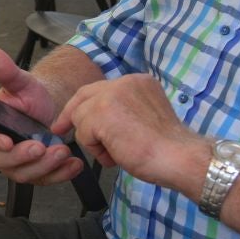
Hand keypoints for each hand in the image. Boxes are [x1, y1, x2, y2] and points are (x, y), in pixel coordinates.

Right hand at [0, 50, 81, 186]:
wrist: (46, 109)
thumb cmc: (29, 98)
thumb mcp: (21, 82)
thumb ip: (8, 72)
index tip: (8, 140)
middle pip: (4, 162)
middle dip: (24, 157)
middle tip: (42, 147)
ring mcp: (16, 164)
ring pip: (25, 174)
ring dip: (45, 166)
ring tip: (62, 151)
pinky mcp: (34, 172)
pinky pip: (44, 179)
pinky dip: (60, 174)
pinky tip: (73, 164)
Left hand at [51, 73, 204, 191]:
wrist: (178, 157)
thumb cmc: (166, 149)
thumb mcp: (144, 118)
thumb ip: (124, 112)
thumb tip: (97, 120)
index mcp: (138, 81)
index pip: (101, 88)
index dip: (84, 104)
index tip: (71, 117)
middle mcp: (125, 82)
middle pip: (85, 95)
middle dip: (71, 115)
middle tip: (60, 129)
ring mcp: (113, 94)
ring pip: (82, 117)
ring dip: (94, 141)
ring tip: (118, 153)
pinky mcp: (102, 111)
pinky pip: (83, 132)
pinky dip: (95, 149)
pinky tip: (116, 155)